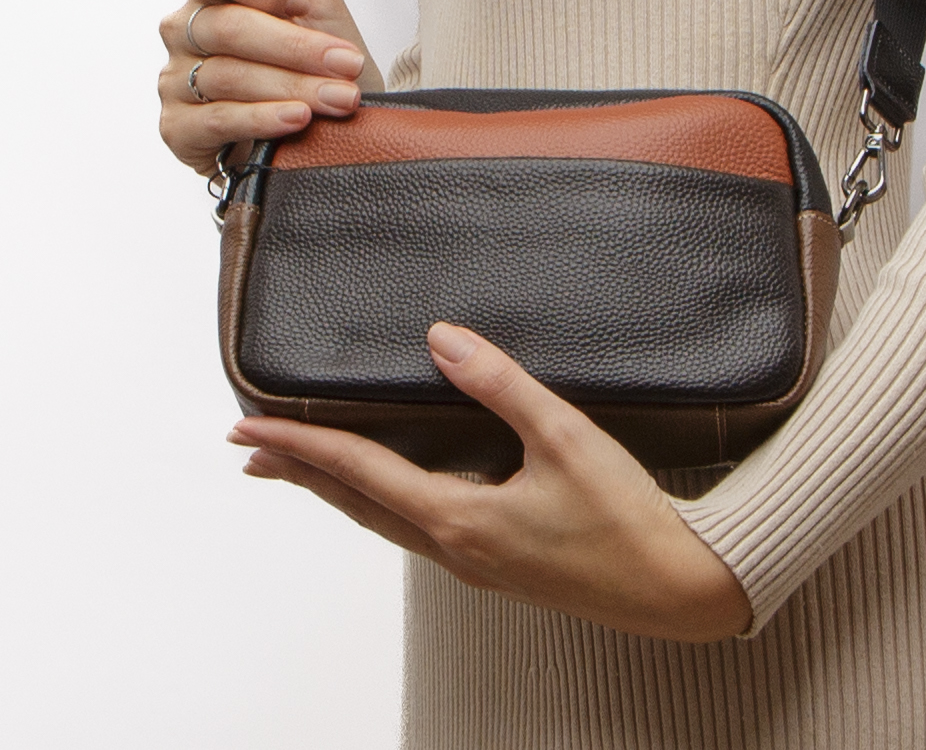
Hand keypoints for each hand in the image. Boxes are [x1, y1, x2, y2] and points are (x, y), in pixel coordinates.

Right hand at [156, 0, 380, 176]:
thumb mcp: (311, 0)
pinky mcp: (177, 129)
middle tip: (346, 63)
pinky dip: (263, 119)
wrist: (336, 125)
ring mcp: (175, 80)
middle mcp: (184, 31)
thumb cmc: (321, 56)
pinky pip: (217, 120)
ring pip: (228, 75)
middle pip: (228, 26)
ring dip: (293, 87)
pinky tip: (297, 119)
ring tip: (339, 97)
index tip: (303, 4)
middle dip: (296, 47)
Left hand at [231, 322, 752, 643]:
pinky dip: (379, 500)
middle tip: (249, 448)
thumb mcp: (564, 437)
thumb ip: (500, 383)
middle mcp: (454, 546)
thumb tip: (442, 338)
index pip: (359, 471)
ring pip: (381, 519)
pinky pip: (415, 526)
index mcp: (459, 517)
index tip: (252, 429)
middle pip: (355, 502)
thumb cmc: (624, 518)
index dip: (302, 444)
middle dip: (300, 472)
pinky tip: (388, 487)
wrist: (675, 588)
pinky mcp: (497, 562)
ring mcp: (474, 561)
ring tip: (301, 465)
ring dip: (336, 487)